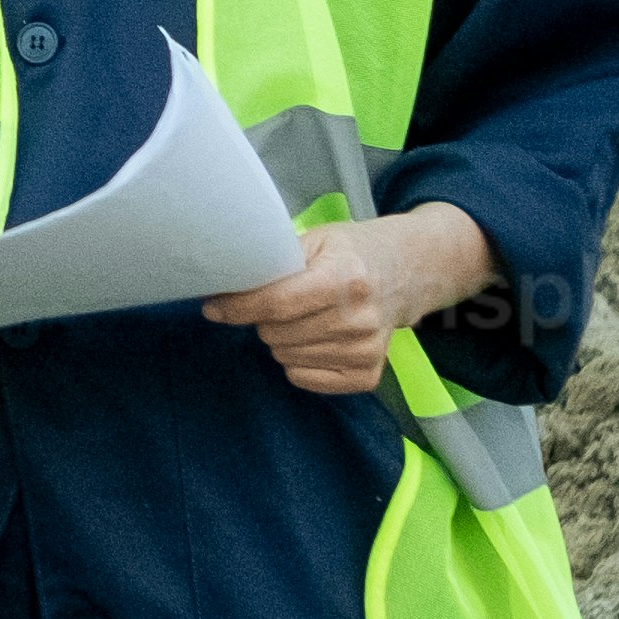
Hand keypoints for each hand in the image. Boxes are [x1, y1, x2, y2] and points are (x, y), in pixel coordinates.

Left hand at [204, 204, 493, 400]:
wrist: (405, 273)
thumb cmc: (351, 253)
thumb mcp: (316, 240)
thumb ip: (274, 261)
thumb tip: (222, 284)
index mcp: (345, 278)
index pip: (276, 303)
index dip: (237, 307)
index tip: (213, 307)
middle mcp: (360, 319)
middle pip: (276, 333)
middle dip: (264, 318)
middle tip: (280, 302)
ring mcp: (367, 351)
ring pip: (285, 357)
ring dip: (281, 339)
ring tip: (303, 317)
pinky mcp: (368, 375)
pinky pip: (304, 378)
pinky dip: (296, 362)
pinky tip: (313, 339)